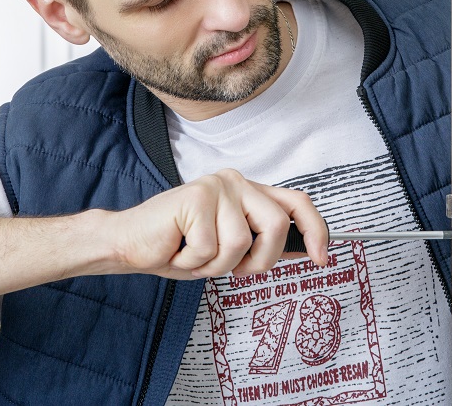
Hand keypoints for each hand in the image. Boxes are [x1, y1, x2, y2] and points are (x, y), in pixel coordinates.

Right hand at [104, 169, 327, 279]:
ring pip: (241, 243)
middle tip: (234, 270)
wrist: (129, 245)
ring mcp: (216, 187)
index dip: (316, 230)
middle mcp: (235, 182)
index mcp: (248, 190)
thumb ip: (263, 243)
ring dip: (217, 266)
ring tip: (195, 256)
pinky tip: (178, 250)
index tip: (323, 258)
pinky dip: (193, 263)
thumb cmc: (178, 247)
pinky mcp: (195, 198)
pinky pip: (211, 249)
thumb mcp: (230, 249)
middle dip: (259, 261)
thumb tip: (306, 249)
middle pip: (275, 225)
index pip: (297, 203)